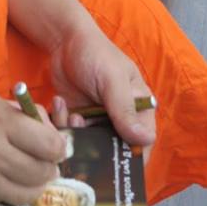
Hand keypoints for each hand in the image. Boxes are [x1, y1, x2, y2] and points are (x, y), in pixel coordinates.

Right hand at [0, 85, 66, 204]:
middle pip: (44, 172)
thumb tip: (51, 134)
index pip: (50, 145)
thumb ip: (23, 116)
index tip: (53, 143)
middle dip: (49, 165)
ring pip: (30, 193)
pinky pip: (8, 200)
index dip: (58, 145)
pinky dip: (14, 190)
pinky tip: (6, 177)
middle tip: (42, 157)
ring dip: (35, 182)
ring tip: (28, 170)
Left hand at [50, 24, 155, 147]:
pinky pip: (72, 134)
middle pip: (116, 149)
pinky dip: (64, 124)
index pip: (143, 141)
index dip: (133, 157)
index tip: (116, 164)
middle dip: (98, 147)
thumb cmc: (96, 54)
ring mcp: (98, 120)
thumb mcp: (113, 79)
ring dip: (78, 133)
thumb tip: (144, 139)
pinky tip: (61, 104)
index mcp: (139, 108)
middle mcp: (121, 118)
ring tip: (73, 114)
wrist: (64, 41)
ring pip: (91, 145)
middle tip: (84, 128)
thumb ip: (125, 109)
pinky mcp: (78, 118)